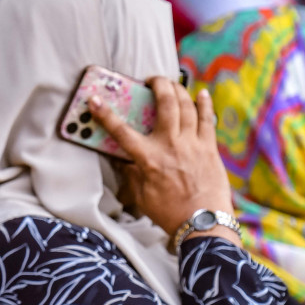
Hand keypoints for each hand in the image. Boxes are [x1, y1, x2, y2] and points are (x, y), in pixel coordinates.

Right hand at [91, 76, 234, 239]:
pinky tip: (201, 93)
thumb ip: (134, 174)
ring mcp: (193, 144)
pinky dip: (204, 104)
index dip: (105, 114)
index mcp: (149, 158)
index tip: (95, 100)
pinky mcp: (210, 148)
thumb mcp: (142, 196)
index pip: (121, 132)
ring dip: (178, 90)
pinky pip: (208, 119)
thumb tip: (128, 161)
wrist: (203, 223)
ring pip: (187, 106)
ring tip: (171, 84)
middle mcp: (171, 145)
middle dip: (157, 85)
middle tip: (150, 80)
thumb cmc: (170, 213)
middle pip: (165, 104)